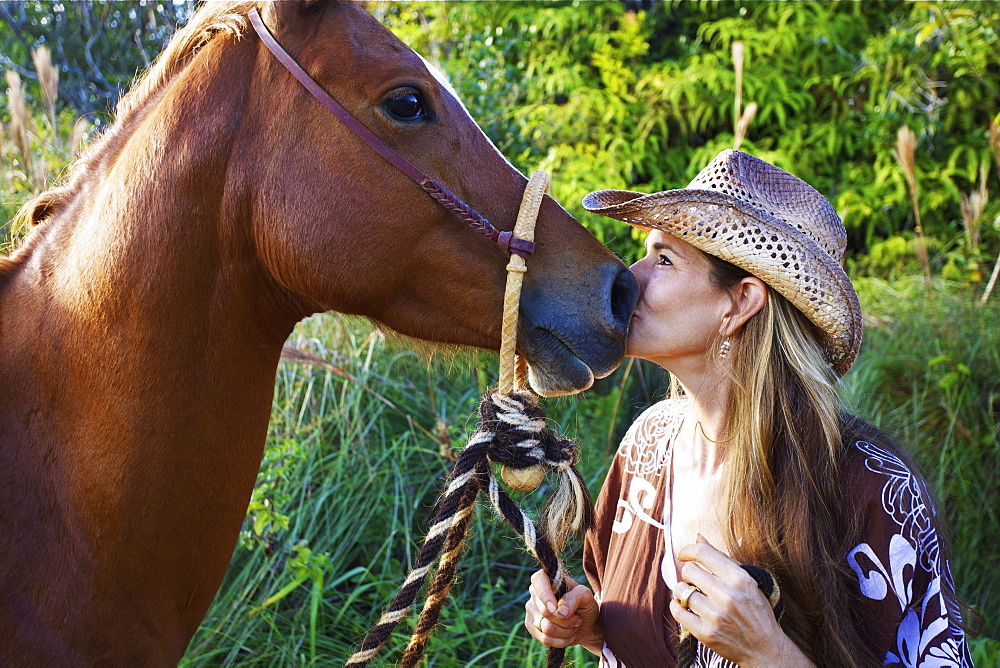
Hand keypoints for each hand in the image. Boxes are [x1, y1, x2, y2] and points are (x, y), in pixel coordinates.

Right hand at [524, 570, 602, 654]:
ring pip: (546, 628)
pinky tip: (567, 636)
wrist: (585, 624)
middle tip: (577, 618)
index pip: (538, 580)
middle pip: (545, 612)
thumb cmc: (584, 605)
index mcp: (547, 578)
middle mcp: (535, 592)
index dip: (546, 596)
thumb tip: (560, 612)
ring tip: (573, 626)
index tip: (557, 609)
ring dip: (565, 631)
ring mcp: (531, 609)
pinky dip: (560, 641)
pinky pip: (544, 639)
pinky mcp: (531, 626)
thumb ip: (574, 598)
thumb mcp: (585, 596)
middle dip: (566, 620)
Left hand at [670, 535, 812, 666]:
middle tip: (695, 581)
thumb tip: (698, 537)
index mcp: (739, 579)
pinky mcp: (705, 633)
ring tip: (693, 595)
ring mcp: (715, 616)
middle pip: (688, 571)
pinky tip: (686, 606)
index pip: (703, 553)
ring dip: (683, 591)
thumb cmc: (756, 611)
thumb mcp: (746, 581)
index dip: (688, 550)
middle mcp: (727, 596)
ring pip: (680, 591)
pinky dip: (677, 606)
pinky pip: (677, 611)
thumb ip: (722, 559)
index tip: (684, 554)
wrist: (765, 648)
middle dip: (688, 573)